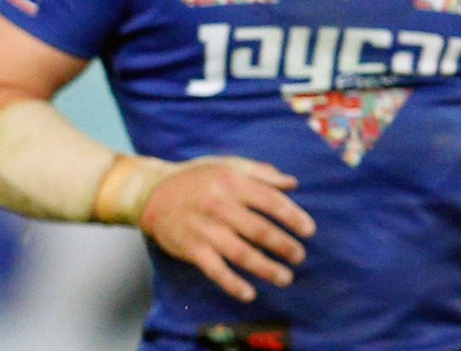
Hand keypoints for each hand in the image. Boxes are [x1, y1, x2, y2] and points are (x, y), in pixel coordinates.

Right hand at [138, 157, 316, 302]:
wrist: (152, 192)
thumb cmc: (196, 178)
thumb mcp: (227, 166)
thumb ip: (261, 173)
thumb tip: (293, 184)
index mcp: (231, 183)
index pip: (270, 201)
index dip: (293, 217)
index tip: (309, 231)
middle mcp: (218, 205)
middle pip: (259, 230)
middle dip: (284, 246)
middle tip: (298, 256)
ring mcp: (204, 228)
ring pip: (241, 253)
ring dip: (266, 268)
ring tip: (285, 278)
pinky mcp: (191, 248)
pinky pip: (215, 270)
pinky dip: (232, 284)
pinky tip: (249, 294)